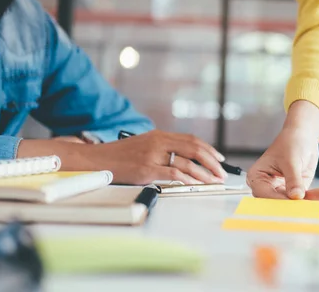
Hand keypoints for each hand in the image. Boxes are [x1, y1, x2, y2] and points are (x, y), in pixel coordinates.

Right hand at [18, 130, 226, 184]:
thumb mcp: (145, 145)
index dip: (209, 149)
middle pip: (194, 149)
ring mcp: (152, 155)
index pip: (192, 140)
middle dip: (212, 162)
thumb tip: (187, 160)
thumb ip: (164, 148)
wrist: (97, 160)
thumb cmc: (121, 156)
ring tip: (212, 181)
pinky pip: (172, 173)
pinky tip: (194, 183)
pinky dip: (187, 178)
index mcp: (160, 135)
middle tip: (222, 172)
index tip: (219, 159)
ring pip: (186, 162)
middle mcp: (158, 142)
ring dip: (203, 173)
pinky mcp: (145, 169)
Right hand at [247, 101, 318, 199]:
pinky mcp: (299, 191)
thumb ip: (293, 179)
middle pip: (282, 202)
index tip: (295, 202)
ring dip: (317, 197)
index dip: (279, 201)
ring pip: (299, 201)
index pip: (265, 196)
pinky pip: (310, 196)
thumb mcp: (291, 160)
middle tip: (316, 200)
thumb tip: (296, 197)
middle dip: (302, 202)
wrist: (303, 135)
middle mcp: (269, 188)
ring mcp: (285, 190)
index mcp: (258, 178)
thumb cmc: (290, 142)